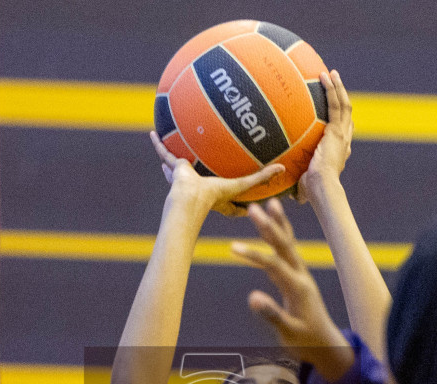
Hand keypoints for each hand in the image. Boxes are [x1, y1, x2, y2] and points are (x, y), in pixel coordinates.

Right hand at [150, 131, 283, 217]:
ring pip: (178, 164)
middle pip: (200, 175)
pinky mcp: (173, 169)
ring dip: (175, 157)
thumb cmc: (215, 195)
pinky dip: (159, 144)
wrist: (189, 198)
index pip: (227, 195)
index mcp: (215, 192)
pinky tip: (153, 133)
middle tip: (203, 161)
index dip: (234, 195)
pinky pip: (165, 153)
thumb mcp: (242, 185)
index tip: (241, 192)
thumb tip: (282, 169)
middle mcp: (199, 184)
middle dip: (200, 171)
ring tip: (174, 145)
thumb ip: (262, 178)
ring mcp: (184, 177)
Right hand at [232, 200, 346, 362]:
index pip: (273, 265)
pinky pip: (289, 250)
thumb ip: (272, 315)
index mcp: (298, 289)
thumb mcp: (288, 333)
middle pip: (284, 246)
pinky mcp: (298, 276)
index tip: (231, 247)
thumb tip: (253, 297)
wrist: (325, 343)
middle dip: (268, 227)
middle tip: (253, 208)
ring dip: (278, 224)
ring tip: (270, 203)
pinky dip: (281, 235)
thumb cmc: (306, 341)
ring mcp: (301, 274)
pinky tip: (274, 223)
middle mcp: (301, 276)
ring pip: (288, 244)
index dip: (253, 255)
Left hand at [296, 71, 352, 200]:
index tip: (336, 110)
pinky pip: (336, 104)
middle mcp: (344, 141)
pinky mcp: (337, 130)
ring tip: (331, 73)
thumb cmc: (312, 191)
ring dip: (338, 87)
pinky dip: (332, 89)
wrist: (321, 187)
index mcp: (339, 152)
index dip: (342, 120)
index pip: (344, 132)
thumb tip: (288, 195)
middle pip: (346, 114)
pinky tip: (325, 76)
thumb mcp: (304, 185)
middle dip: (341, 96)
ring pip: (344, 105)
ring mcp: (342, 134)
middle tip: (334, 83)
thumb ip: (298, 186)